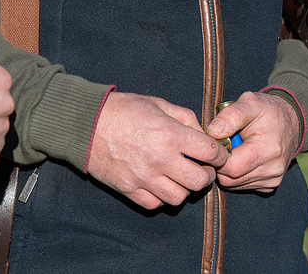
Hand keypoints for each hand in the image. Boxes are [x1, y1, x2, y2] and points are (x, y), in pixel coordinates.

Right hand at [88, 92, 228, 209]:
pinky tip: (161, 184)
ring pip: (179, 198)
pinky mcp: (128, 189)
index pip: (211, 153)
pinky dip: (162, 197)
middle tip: (203, 168)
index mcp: (170, 135)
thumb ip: (186, 118)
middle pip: (199, 182)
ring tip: (181, 177)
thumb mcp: (159, 104)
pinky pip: (155, 204)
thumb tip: (204, 134)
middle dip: (207, 176)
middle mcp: (160, 159)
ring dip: (185, 188)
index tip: (220, 155)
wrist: (85, 123)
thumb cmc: (123, 110)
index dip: (221, 155)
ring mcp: (143, 177)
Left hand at [206, 91, 298, 192]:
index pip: (230, 168)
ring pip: (234, 184)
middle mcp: (272, 170)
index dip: (216, 157)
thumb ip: (229, 116)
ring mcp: (272, 180)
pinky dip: (237, 174)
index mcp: (267, 150)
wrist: (292, 121)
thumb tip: (212, 132)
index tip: (217, 142)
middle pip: (230, 180)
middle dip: (220, 164)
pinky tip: (242, 157)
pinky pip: (243, 185)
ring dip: (227, 169)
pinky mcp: (270, 185)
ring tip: (234, 149)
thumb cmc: (268, 111)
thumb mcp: (249, 103)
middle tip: (223, 145)